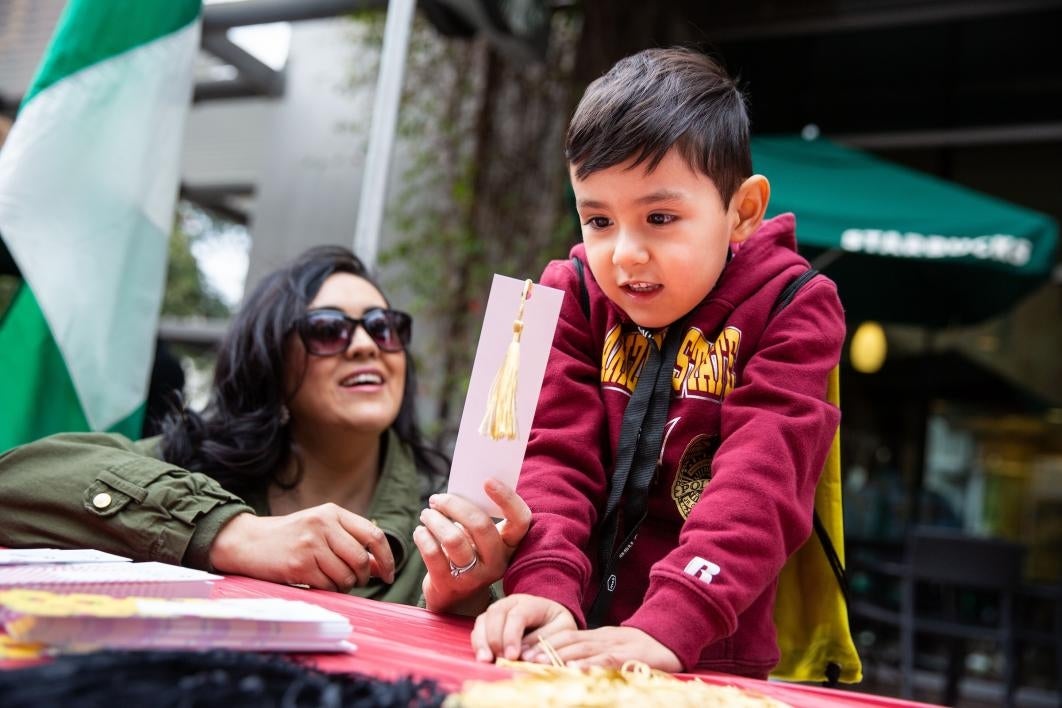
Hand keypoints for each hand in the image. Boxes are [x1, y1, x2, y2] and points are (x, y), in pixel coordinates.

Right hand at [208, 504, 394, 591]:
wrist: (249, 542)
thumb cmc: (291, 537)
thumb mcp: (322, 529)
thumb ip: (351, 543)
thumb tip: (383, 568)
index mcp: (332, 512)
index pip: (373, 535)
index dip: (387, 558)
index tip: (390, 575)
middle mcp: (323, 525)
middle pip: (361, 558)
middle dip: (364, 576)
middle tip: (357, 581)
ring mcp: (310, 544)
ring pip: (347, 575)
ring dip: (346, 585)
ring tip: (333, 581)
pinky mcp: (299, 565)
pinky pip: (328, 586)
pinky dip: (329, 590)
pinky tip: (318, 583)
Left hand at [414, 478, 529, 614]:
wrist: (456, 598)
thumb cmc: (469, 554)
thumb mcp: (481, 539)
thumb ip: (478, 516)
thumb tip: (459, 489)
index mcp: (509, 546)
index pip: (521, 521)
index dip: (507, 499)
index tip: (487, 481)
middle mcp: (496, 562)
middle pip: (481, 525)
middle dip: (455, 505)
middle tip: (438, 498)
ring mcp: (474, 576)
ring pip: (454, 539)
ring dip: (435, 520)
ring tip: (427, 514)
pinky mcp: (449, 585)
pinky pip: (433, 554)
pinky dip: (423, 536)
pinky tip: (420, 531)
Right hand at [470, 593, 576, 661]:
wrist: (550, 617)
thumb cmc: (556, 624)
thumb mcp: (563, 629)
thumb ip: (547, 640)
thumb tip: (526, 656)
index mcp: (531, 602)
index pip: (517, 615)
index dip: (512, 635)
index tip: (512, 656)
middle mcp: (510, 603)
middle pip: (496, 614)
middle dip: (495, 638)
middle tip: (499, 659)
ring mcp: (497, 610)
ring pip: (483, 620)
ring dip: (482, 641)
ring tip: (485, 660)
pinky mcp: (488, 622)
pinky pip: (478, 629)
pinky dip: (478, 643)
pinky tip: (483, 658)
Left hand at [519, 625, 681, 671]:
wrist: (669, 637)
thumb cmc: (638, 649)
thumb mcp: (611, 648)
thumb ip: (591, 654)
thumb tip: (566, 665)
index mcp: (596, 637)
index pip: (565, 638)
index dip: (544, 645)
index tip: (524, 653)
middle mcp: (601, 639)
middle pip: (569, 643)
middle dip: (545, 651)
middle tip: (524, 659)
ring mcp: (615, 646)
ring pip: (584, 649)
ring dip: (561, 656)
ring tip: (541, 663)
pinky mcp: (629, 655)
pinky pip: (607, 659)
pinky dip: (591, 664)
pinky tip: (576, 668)